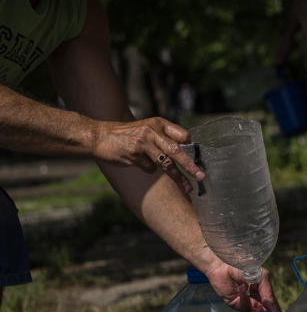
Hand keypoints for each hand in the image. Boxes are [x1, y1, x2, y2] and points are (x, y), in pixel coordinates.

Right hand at [91, 117, 205, 192]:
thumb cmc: (127, 135)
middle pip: (177, 151)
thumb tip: (187, 153)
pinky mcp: (134, 155)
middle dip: (190, 165)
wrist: (99, 136)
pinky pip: (150, 169)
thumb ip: (164, 139)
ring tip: (188, 188)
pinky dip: (148, 169)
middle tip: (201, 176)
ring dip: (179, 178)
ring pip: (166, 164)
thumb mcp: (147, 130)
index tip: (197, 158)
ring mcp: (143, 143)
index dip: (191, 147)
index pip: (183, 135)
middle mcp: (152, 131)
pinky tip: (138, 162)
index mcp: (159, 123)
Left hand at [205, 263, 283, 311]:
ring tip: (260, 310)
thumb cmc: (243, 267)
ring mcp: (246, 304)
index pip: (272, 307)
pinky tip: (243, 288)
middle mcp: (255, 301)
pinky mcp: (235, 304)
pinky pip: (244, 307)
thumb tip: (272, 308)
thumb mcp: (262, 277)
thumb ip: (268, 293)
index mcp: (264, 294)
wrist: (224, 265)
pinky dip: (245, 298)